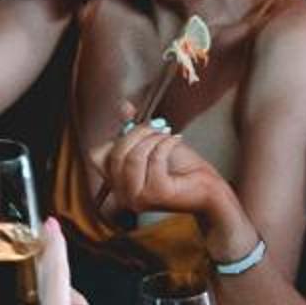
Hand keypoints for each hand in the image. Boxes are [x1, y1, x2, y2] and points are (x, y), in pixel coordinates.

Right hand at [97, 120, 231, 226]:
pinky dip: (166, 143)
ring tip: (167, 135)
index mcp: (117, 184)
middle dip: (137, 133)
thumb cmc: (182, 168)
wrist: (208, 189)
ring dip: (152, 138)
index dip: (116, 138)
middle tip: (157, 125)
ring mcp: (137, 198)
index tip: (140, 130)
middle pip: (115, 154)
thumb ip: (134, 128)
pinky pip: (154, 159)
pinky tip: (176, 140)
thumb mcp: (153, 142)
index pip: (97, 156)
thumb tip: (124, 106)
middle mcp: (123, 195)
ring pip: (132, 157)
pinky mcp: (156, 195)